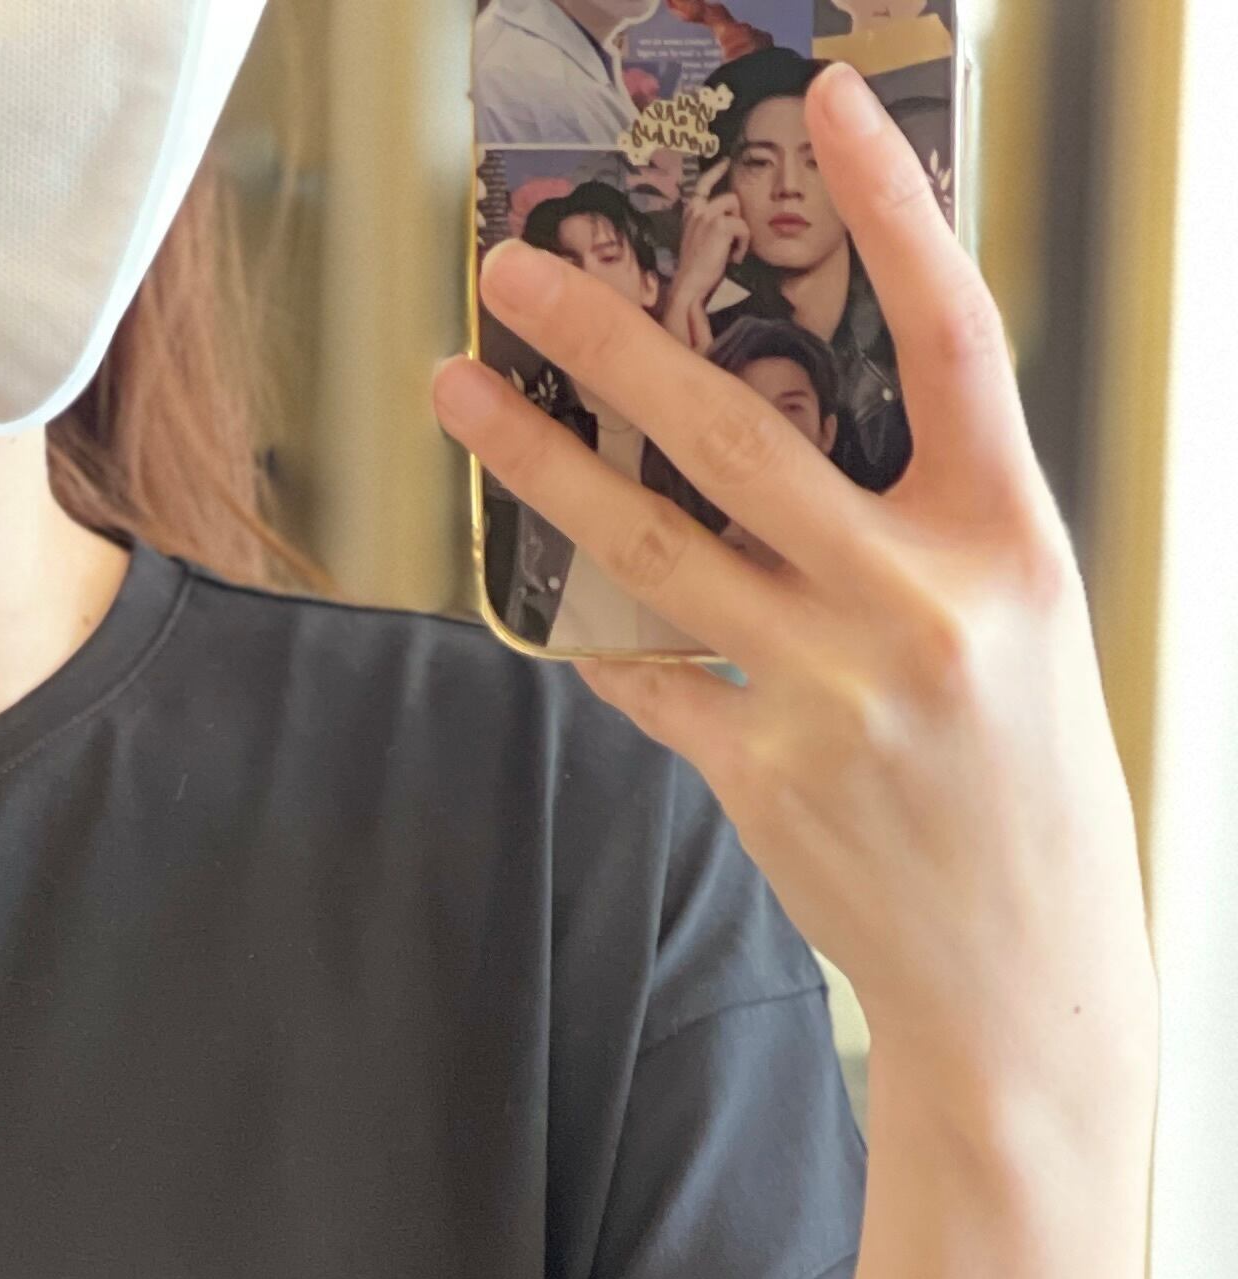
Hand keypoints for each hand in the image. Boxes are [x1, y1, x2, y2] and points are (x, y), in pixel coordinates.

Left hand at [436, 65, 1153, 1090]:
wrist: (1019, 964)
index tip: (828, 109)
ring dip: (541, 463)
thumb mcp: (1017, 613)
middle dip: (614, 340)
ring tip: (460, 393)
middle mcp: (913, 603)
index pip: (950, 334)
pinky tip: (548, 591)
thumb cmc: (1022, 776)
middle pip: (739, 435)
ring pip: (651, 548)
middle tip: (519, 265)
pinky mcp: (758, 773)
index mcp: (1004, 537)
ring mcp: (826, 691)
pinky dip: (602, 635)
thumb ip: (927, 515)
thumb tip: (815, 416)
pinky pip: (649, 679)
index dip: (894, 211)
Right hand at [658, 163, 748, 342]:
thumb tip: (731, 216)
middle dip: (736, 219)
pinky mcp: (720, 225)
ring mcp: (707, 215)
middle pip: (732, 198)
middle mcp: (697, 210)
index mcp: (691, 213)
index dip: (715, 171)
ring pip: (738, 211)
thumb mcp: (698, 239)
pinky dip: (742, 245)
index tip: (726, 161)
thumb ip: (709, 222)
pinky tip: (733, 258)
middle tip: (729, 243)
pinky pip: (743, 227)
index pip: (703, 184)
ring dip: (740, 231)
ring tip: (730, 251)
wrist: (689, 286)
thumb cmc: (696, 270)